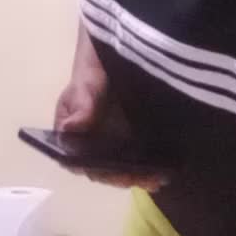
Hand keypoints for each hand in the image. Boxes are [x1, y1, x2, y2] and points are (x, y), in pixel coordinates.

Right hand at [54, 80, 168, 191]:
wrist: (111, 57)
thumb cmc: (92, 72)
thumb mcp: (85, 83)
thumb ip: (81, 105)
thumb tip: (71, 128)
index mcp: (71, 139)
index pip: (83, 163)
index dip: (100, 171)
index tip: (118, 173)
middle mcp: (91, 148)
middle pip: (106, 170)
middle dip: (126, 176)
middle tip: (147, 178)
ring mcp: (112, 147)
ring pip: (124, 168)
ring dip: (140, 176)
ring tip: (159, 177)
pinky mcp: (132, 142)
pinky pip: (139, 158)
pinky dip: (150, 166)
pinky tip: (164, 170)